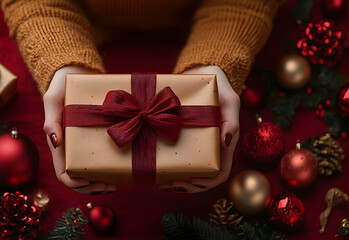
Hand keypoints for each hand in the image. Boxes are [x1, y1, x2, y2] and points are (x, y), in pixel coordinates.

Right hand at [43, 66, 115, 194]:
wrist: (78, 71)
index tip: (91, 183)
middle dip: (92, 187)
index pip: (62, 172)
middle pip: (77, 177)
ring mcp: (83, 143)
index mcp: (58, 143)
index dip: (75, 183)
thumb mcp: (54, 99)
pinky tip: (120, 167)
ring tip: (117, 183)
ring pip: (89, 171)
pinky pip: (100, 157)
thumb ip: (51, 119)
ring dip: (101, 182)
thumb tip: (55, 142)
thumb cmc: (62, 85)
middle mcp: (70, 147)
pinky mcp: (95, 136)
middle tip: (111, 187)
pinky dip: (108, 167)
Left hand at [159, 65, 239, 192]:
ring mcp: (195, 144)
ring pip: (187, 171)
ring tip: (159, 182)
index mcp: (224, 144)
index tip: (191, 180)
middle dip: (184, 185)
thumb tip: (226, 142)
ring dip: (174, 180)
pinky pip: (176, 156)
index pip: (220, 172)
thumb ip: (231, 120)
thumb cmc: (220, 87)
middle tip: (166, 185)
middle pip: (200, 177)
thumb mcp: (230, 100)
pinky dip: (167, 165)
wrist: (202, 73)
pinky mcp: (181, 136)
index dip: (207, 181)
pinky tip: (155, 167)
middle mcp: (210, 148)